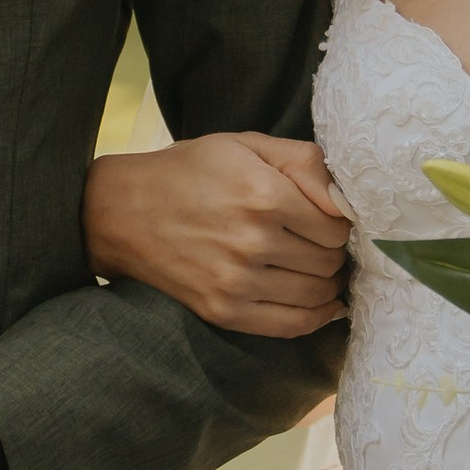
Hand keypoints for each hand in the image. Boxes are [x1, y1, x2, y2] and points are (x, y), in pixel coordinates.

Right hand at [83, 132, 350, 337]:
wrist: (121, 212)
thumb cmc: (189, 171)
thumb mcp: (245, 144)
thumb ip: (303, 161)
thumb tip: (347, 199)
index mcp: (263, 195)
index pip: (337, 226)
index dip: (339, 223)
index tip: (327, 220)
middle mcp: (253, 242)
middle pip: (330, 262)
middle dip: (334, 253)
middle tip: (320, 244)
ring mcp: (237, 282)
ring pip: (317, 294)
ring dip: (327, 284)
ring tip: (317, 270)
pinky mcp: (224, 311)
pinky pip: (292, 325)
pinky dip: (316, 317)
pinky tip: (320, 303)